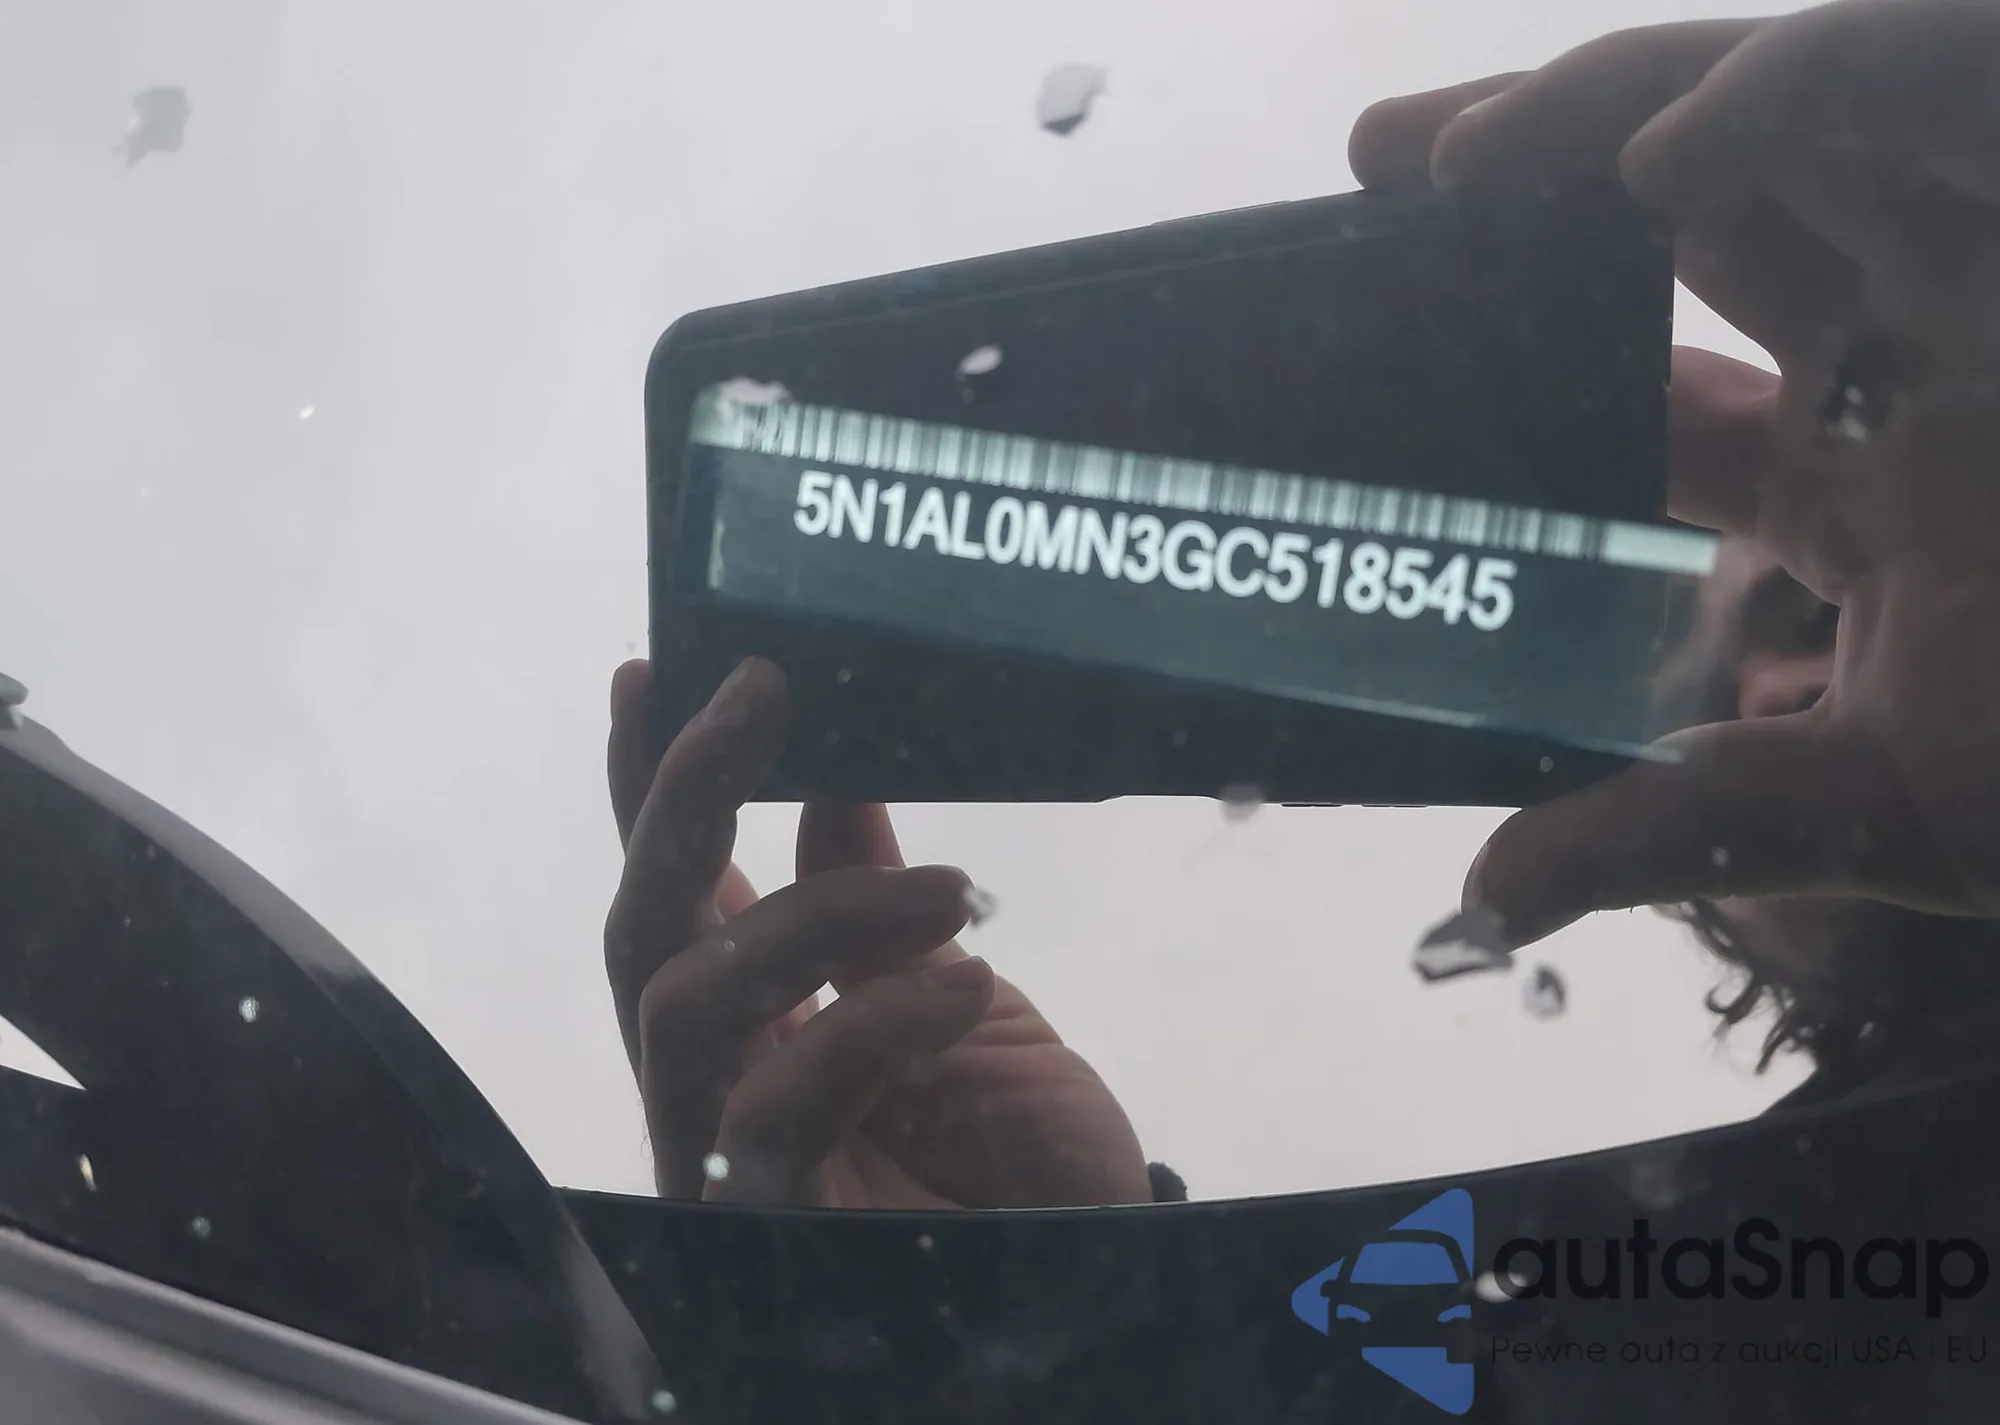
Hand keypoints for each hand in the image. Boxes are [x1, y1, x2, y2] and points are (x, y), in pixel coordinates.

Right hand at [603, 656, 1151, 1206]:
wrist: (1096, 1281)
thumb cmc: (1025, 1158)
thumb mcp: (969, 1006)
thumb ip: (886, 919)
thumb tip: (835, 792)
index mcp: (763, 1019)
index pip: (681, 892)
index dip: (653, 788)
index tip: (658, 668)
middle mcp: (721, 1080)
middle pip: (643, 930)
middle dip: (684, 799)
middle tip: (762, 692)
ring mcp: (728, 1157)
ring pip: (686, 1000)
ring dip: (819, 915)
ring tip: (952, 888)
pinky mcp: (766, 1224)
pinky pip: (773, 1106)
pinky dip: (871, 1023)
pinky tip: (968, 991)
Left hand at [1350, 1, 1999, 944]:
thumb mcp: (1883, 804)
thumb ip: (1685, 832)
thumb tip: (1486, 897)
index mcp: (1868, 475)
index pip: (1656, 386)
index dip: (1525, 348)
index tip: (1388, 328)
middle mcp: (1930, 343)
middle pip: (1699, 208)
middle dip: (1538, 170)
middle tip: (1376, 170)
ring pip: (1790, 117)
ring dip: (1616, 112)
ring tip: (1446, 159)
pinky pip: (1937, 83)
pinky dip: (1795, 95)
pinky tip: (1652, 161)